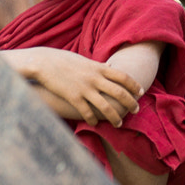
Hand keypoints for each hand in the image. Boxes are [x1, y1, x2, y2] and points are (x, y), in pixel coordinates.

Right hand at [29, 49, 143, 125]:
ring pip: (105, 106)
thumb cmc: (63, 60)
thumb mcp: (84, 60)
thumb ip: (99, 66)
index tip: (141, 92)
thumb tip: (110, 66)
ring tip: (119, 124)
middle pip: (119, 92)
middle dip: (130, 103)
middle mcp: (94, 78)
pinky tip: (95, 124)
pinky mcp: (73, 97)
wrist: (43, 62)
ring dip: (115, 117)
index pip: (123, 76)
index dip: (134, 85)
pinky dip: (93, 120)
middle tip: (136, 111)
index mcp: (98, 67)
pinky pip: (87, 112)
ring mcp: (84, 88)